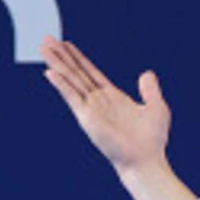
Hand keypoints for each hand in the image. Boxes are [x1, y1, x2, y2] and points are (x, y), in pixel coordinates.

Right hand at [41, 36, 199, 199]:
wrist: (145, 160)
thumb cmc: (151, 140)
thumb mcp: (156, 107)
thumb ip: (149, 89)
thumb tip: (146, 73)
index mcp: (112, 98)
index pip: (90, 73)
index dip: (78, 58)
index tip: (66, 45)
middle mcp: (98, 102)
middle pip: (76, 73)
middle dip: (62, 56)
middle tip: (47, 39)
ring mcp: (90, 109)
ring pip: (70, 80)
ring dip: (57, 64)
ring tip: (44, 48)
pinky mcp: (87, 118)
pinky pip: (71, 96)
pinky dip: (61, 84)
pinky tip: (50, 72)